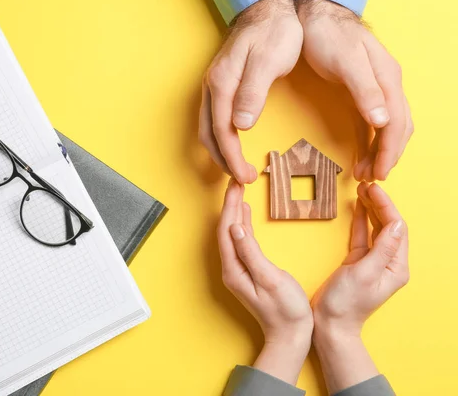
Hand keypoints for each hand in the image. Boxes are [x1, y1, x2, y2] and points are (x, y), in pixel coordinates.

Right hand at [200, 0, 302, 183]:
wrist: (271, 8)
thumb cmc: (274, 31)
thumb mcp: (268, 60)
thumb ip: (253, 92)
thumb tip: (240, 125)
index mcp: (222, 82)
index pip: (221, 130)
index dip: (231, 156)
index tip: (244, 175)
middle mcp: (213, 86)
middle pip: (208, 133)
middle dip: (223, 160)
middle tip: (241, 179)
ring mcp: (214, 86)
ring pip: (207, 128)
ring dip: (219, 152)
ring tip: (236, 168)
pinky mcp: (221, 85)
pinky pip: (212, 119)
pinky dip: (220, 139)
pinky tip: (232, 144)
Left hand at [218, 180, 312, 383]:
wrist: (291, 335)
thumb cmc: (285, 310)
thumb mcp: (270, 279)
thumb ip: (251, 253)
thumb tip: (236, 228)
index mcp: (234, 270)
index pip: (226, 231)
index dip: (229, 206)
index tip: (234, 185)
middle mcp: (231, 269)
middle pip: (226, 230)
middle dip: (230, 204)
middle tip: (236, 181)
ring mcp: (238, 270)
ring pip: (232, 235)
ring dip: (235, 212)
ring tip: (239, 191)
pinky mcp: (247, 271)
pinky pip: (241, 243)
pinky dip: (243, 226)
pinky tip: (245, 216)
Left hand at [297, 0, 413, 180]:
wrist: (315, 14)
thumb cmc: (329, 35)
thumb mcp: (347, 62)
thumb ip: (365, 91)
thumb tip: (382, 122)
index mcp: (387, 79)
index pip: (396, 123)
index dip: (390, 151)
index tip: (380, 173)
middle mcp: (386, 84)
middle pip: (397, 127)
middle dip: (387, 155)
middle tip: (371, 178)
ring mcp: (375, 88)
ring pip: (387, 126)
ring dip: (379, 150)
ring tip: (364, 172)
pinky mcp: (361, 90)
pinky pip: (372, 121)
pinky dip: (369, 140)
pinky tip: (361, 153)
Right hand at [311, 182, 408, 392]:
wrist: (329, 324)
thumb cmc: (346, 303)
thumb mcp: (364, 273)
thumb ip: (381, 248)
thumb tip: (397, 224)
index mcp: (395, 267)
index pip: (396, 229)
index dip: (386, 207)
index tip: (373, 189)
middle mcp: (388, 263)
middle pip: (387, 226)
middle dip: (379, 204)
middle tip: (366, 185)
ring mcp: (372, 262)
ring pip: (375, 228)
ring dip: (369, 209)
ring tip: (362, 190)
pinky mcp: (357, 262)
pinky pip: (362, 236)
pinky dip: (360, 221)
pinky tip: (357, 207)